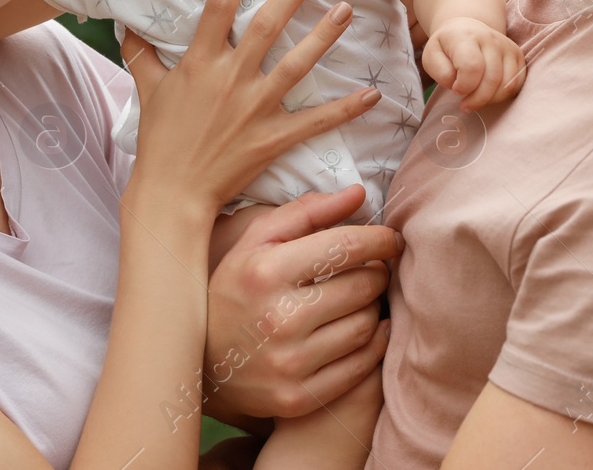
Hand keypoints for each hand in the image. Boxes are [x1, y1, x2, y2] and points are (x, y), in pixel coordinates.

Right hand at [119, 0, 383, 215]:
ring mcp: (253, 109)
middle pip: (265, 26)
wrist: (172, 193)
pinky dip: (345, 109)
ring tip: (346, 8)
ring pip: (295, 66)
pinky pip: (314, 122)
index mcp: (199, 63)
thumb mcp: (146, 90)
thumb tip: (127, 25)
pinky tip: (372, 93)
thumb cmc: (160, 140)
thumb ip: (141, 54)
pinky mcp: (272, 138)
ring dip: (323, 36)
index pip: (218, 6)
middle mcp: (229, 80)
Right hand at [202, 186, 400, 420]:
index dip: (380, 239)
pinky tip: (367, 330)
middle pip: (362, 286)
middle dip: (377, 273)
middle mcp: (278, 318)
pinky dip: (373, 345)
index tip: (390, 239)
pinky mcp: (298, 398)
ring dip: (374, 308)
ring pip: (365, 326)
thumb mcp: (255, 243)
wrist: (201, 364)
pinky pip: (361, 367)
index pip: (345, 246)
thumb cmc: (236, 292)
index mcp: (266, 271)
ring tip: (362, 299)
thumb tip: (359, 194)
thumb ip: (306, 213)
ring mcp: (288, 363)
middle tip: (373, 269)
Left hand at [421, 16, 525, 111]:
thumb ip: (440, 72)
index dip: (464, 86)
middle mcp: (490, 39)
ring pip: (507, 84)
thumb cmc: (446, 47)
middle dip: (478, 99)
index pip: (472, 67)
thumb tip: (457, 85)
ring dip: (491, 100)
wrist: (466, 29)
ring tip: (476, 100)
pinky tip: (489, 95)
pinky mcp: (517, 56)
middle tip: (465, 105)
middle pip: (492, 78)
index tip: (455, 90)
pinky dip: (503, 96)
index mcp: (466, 37)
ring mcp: (507, 47)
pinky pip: (517, 83)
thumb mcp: (431, 56)